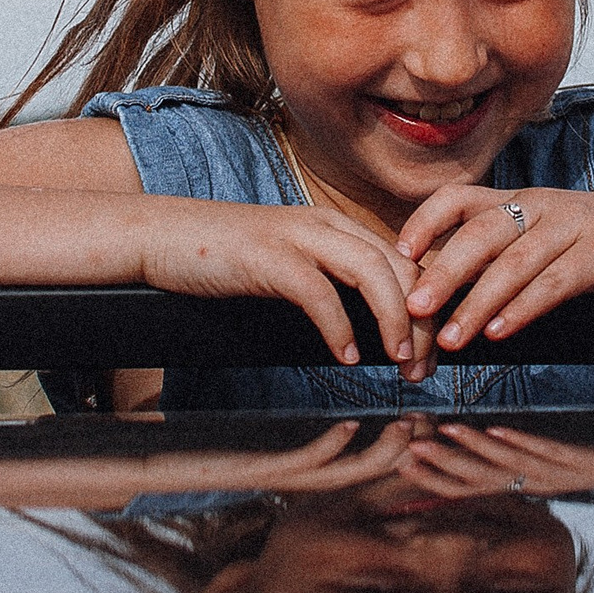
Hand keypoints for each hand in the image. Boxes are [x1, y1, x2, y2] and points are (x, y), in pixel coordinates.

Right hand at [142, 201, 432, 369]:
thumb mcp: (288, 265)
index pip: (404, 260)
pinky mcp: (267, 257)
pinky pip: (319, 292)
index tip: (433, 350)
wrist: (160, 235)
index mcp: (334, 227)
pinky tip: (347, 357)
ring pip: (373, 272)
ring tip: (401, 362)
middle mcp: (324, 225)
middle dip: (423, 319)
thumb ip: (328, 282)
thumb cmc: (223, 260)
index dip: (427, 305)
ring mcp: (296, 237)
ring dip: (394, 321)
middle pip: (401, 265)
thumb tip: (367, 329)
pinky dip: (340, 327)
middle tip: (426, 367)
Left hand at [167, 418, 420, 495]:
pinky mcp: (259, 472)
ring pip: (343, 472)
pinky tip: (346, 427)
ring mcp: (279, 477)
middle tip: (430, 424)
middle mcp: (296, 477)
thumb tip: (318, 405)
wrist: (159, 470)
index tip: (421, 416)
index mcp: (299, 465)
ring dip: (379, 454)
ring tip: (405, 430)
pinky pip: (302, 464)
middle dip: (400, 450)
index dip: (392, 441)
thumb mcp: (256, 438)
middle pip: (363, 469)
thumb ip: (290, 428)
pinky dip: (328, 449)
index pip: (358, 455)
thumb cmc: (206, 451)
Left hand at [396, 185, 593, 349]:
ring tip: (451, 336)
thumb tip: (445, 291)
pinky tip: (502, 332)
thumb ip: (503, 253)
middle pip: (480, 233)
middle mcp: (542, 207)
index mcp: (521, 200)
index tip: (398, 253)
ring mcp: (574, 228)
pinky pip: (556, 282)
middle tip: (412, 308)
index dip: (426, 222)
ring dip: (478, 302)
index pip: (460, 198)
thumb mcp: (548, 234)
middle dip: (443, 272)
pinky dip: (525, 308)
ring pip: (514, 262)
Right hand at [399, 423, 593, 499]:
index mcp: (523, 487)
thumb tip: (482, 446)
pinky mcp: (578, 461)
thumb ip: (514, 458)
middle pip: (480, 479)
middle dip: (443, 463)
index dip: (435, 478)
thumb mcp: (549, 464)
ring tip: (447, 430)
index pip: (469, 488)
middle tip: (409, 448)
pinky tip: (499, 428)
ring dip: (474, 449)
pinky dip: (519, 441)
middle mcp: (534, 486)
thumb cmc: (592, 463)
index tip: (402, 461)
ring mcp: (556, 475)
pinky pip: (544, 452)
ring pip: (506, 466)